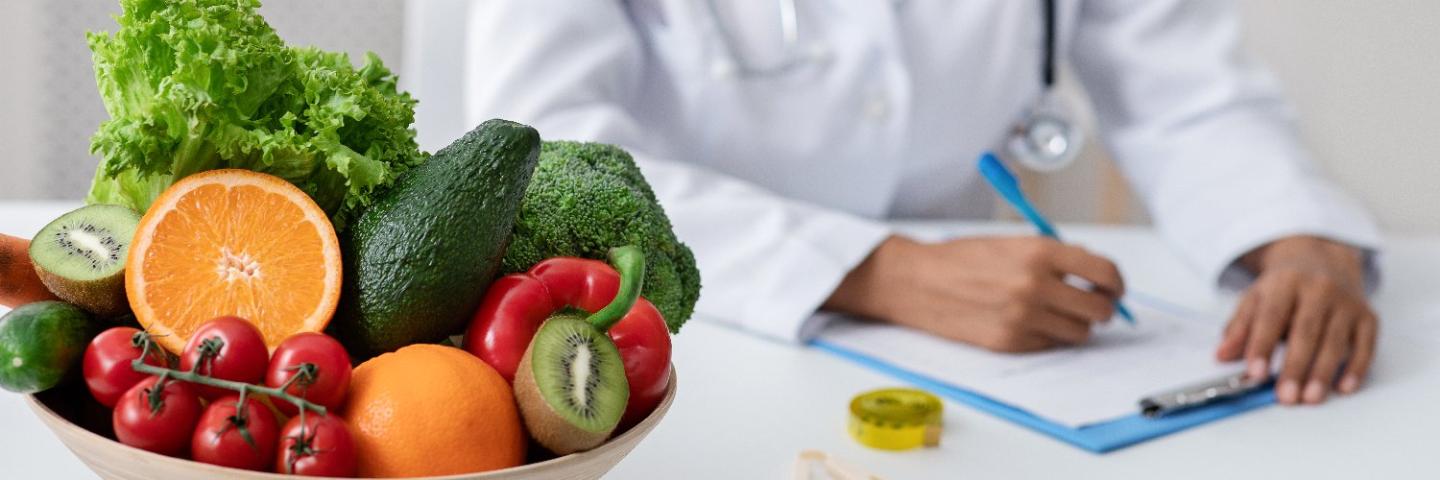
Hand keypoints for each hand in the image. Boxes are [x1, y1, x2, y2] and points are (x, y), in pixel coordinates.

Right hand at [823, 235, 1124, 351]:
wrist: (918, 281)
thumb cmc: (964, 259)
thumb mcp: (1014, 243)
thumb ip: (1057, 257)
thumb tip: (1098, 279)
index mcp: (1040, 252)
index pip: (1104, 272)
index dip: (1116, 283)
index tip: (1112, 288)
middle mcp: (1035, 285)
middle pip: (1099, 310)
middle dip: (1100, 308)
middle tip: (1092, 305)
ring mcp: (1023, 318)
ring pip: (1078, 333)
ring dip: (1074, 325)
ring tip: (1055, 313)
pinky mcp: (1010, 342)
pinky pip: (1049, 346)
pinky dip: (1047, 336)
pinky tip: (1027, 321)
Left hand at [1215, 236, 1375, 404]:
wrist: (1323, 260)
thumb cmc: (1284, 288)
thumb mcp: (1255, 297)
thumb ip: (1239, 327)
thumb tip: (1222, 355)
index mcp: (1286, 283)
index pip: (1271, 317)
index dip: (1262, 346)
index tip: (1255, 374)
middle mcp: (1320, 289)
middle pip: (1306, 331)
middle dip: (1295, 367)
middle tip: (1286, 396)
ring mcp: (1347, 303)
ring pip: (1336, 341)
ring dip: (1323, 372)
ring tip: (1310, 398)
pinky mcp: (1368, 317)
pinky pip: (1365, 345)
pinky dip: (1357, 367)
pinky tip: (1344, 387)